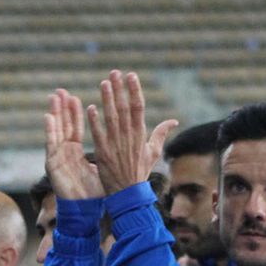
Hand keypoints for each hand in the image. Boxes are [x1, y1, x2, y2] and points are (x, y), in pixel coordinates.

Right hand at [43, 89, 101, 200]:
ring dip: (55, 113)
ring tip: (54, 97)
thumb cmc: (94, 193)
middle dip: (62, 108)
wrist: (84, 211)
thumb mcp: (104, 168)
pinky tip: (48, 117)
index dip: (74, 112)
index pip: (75, 127)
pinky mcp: (53, 164)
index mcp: (75, 152)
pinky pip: (51, 144)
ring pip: (56, 131)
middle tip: (61, 91)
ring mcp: (58, 157)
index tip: (75, 97)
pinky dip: (49, 130)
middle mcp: (65, 152)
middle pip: (63, 126)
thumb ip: (112, 154)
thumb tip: (123, 146)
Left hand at [86, 70, 178, 196]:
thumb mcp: (153, 152)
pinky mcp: (102, 152)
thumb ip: (161, 134)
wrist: (128, 194)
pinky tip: (90, 108)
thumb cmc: (140, 172)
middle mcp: (128, 137)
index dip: (135, 90)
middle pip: (124, 108)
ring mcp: (115, 144)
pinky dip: (95, 121)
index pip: (138, 107)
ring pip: (111, 117)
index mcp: (140, 134)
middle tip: (114, 72)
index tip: (131, 75)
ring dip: (107, 100)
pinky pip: (98, 134)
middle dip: (119, 89)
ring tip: (104, 83)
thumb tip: (174, 121)